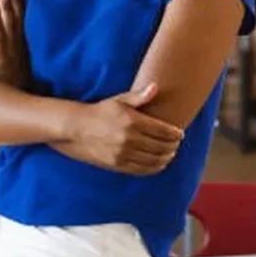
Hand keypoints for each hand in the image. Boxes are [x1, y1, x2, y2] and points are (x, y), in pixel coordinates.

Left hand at [0, 0, 27, 88]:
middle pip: (17, 19)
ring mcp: (11, 53)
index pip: (23, 20)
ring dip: (6, 11)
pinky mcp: (3, 61)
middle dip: (15, 1)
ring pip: (9, 27)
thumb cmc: (19, 87)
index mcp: (23, 46)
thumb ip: (25, 55)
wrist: (17, 107)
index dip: (21, 3)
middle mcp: (18, 46)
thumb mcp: (24, 69)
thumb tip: (34, 44)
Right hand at [60, 84, 183, 175]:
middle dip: (173, 146)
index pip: (163, 131)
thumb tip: (156, 86)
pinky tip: (159, 164)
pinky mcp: (118, 165)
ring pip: (155, 160)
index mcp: (132, 121)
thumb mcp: (118, 100)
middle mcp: (129, 139)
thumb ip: (139, 96)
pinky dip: (155, 168)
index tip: (180, 134)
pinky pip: (143, 170)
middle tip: (176, 144)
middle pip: (162, 147)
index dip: (175, 134)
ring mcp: (124, 154)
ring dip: (166, 158)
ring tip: (170, 154)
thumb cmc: (99, 112)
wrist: (76, 129)